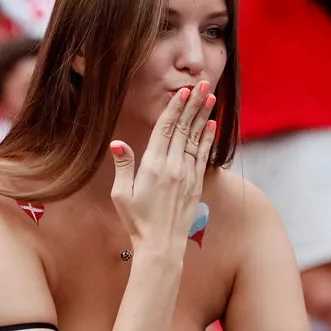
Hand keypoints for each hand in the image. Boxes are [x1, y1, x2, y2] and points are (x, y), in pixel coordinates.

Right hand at [110, 81, 216, 257]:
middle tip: (203, 84)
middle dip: (194, 105)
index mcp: (153, 166)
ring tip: (211, 97)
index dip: (175, 109)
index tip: (184, 92)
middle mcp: (173, 167)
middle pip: (184, 129)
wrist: (161, 245)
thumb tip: (117, 143)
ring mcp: (187, 175)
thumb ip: (123, 166)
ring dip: (203, 116)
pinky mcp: (196, 185)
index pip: (166, 130)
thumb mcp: (121, 194)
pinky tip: (212, 125)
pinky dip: (207, 139)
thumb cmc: (137, 221)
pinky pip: (203, 156)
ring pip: (196, 139)